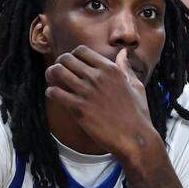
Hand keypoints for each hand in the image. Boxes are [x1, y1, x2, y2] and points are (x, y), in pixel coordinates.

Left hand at [45, 46, 156, 160]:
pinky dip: (51, 92)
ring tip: (54, 82)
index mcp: (110, 69)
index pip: (81, 50)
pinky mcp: (79, 108)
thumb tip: (123, 52)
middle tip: (60, 73)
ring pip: (57, 71)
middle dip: (60, 63)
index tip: (73, 64)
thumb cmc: (137, 113)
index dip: (73, 56)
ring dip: (51, 75)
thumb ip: (126, 67)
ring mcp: (87, 92)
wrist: (134, 137)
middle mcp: (97, 77)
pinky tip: (55, 96)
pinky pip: (55, 92)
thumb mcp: (136, 86)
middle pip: (66, 58)